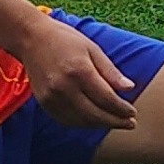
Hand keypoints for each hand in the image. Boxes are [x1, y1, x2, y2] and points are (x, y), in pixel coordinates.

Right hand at [17, 14, 138, 130]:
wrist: (31, 39)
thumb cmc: (65, 40)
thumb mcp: (92, 49)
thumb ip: (110, 71)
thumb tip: (130, 88)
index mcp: (79, 70)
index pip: (106, 98)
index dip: (122, 109)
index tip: (133, 113)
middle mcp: (64, 87)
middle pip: (95, 114)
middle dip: (115, 121)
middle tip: (130, 124)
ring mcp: (52, 97)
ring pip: (81, 121)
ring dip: (100, 125)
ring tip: (115, 123)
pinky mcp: (44, 103)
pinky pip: (67, 121)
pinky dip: (83, 123)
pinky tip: (95, 121)